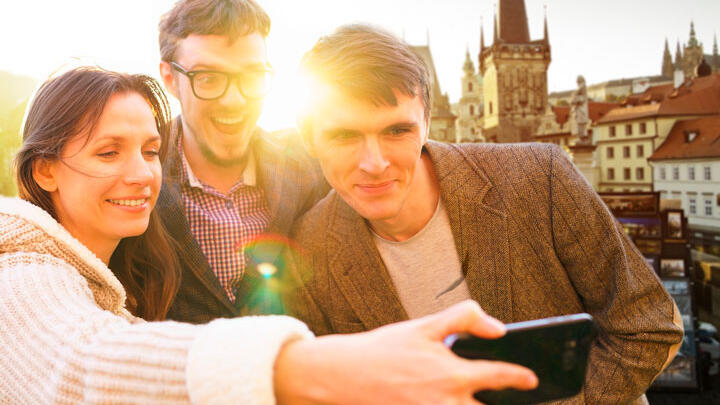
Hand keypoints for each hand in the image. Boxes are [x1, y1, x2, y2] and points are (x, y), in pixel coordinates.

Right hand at [274, 300, 537, 404]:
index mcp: (453, 374)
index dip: (521, 377)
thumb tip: (499, 328)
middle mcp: (447, 402)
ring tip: (484, 401)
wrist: (343, 376)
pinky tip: (455, 404)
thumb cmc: (384, 349)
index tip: (532, 379)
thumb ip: (464, 318)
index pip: (500, 377)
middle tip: (519, 400)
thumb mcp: (423, 326)